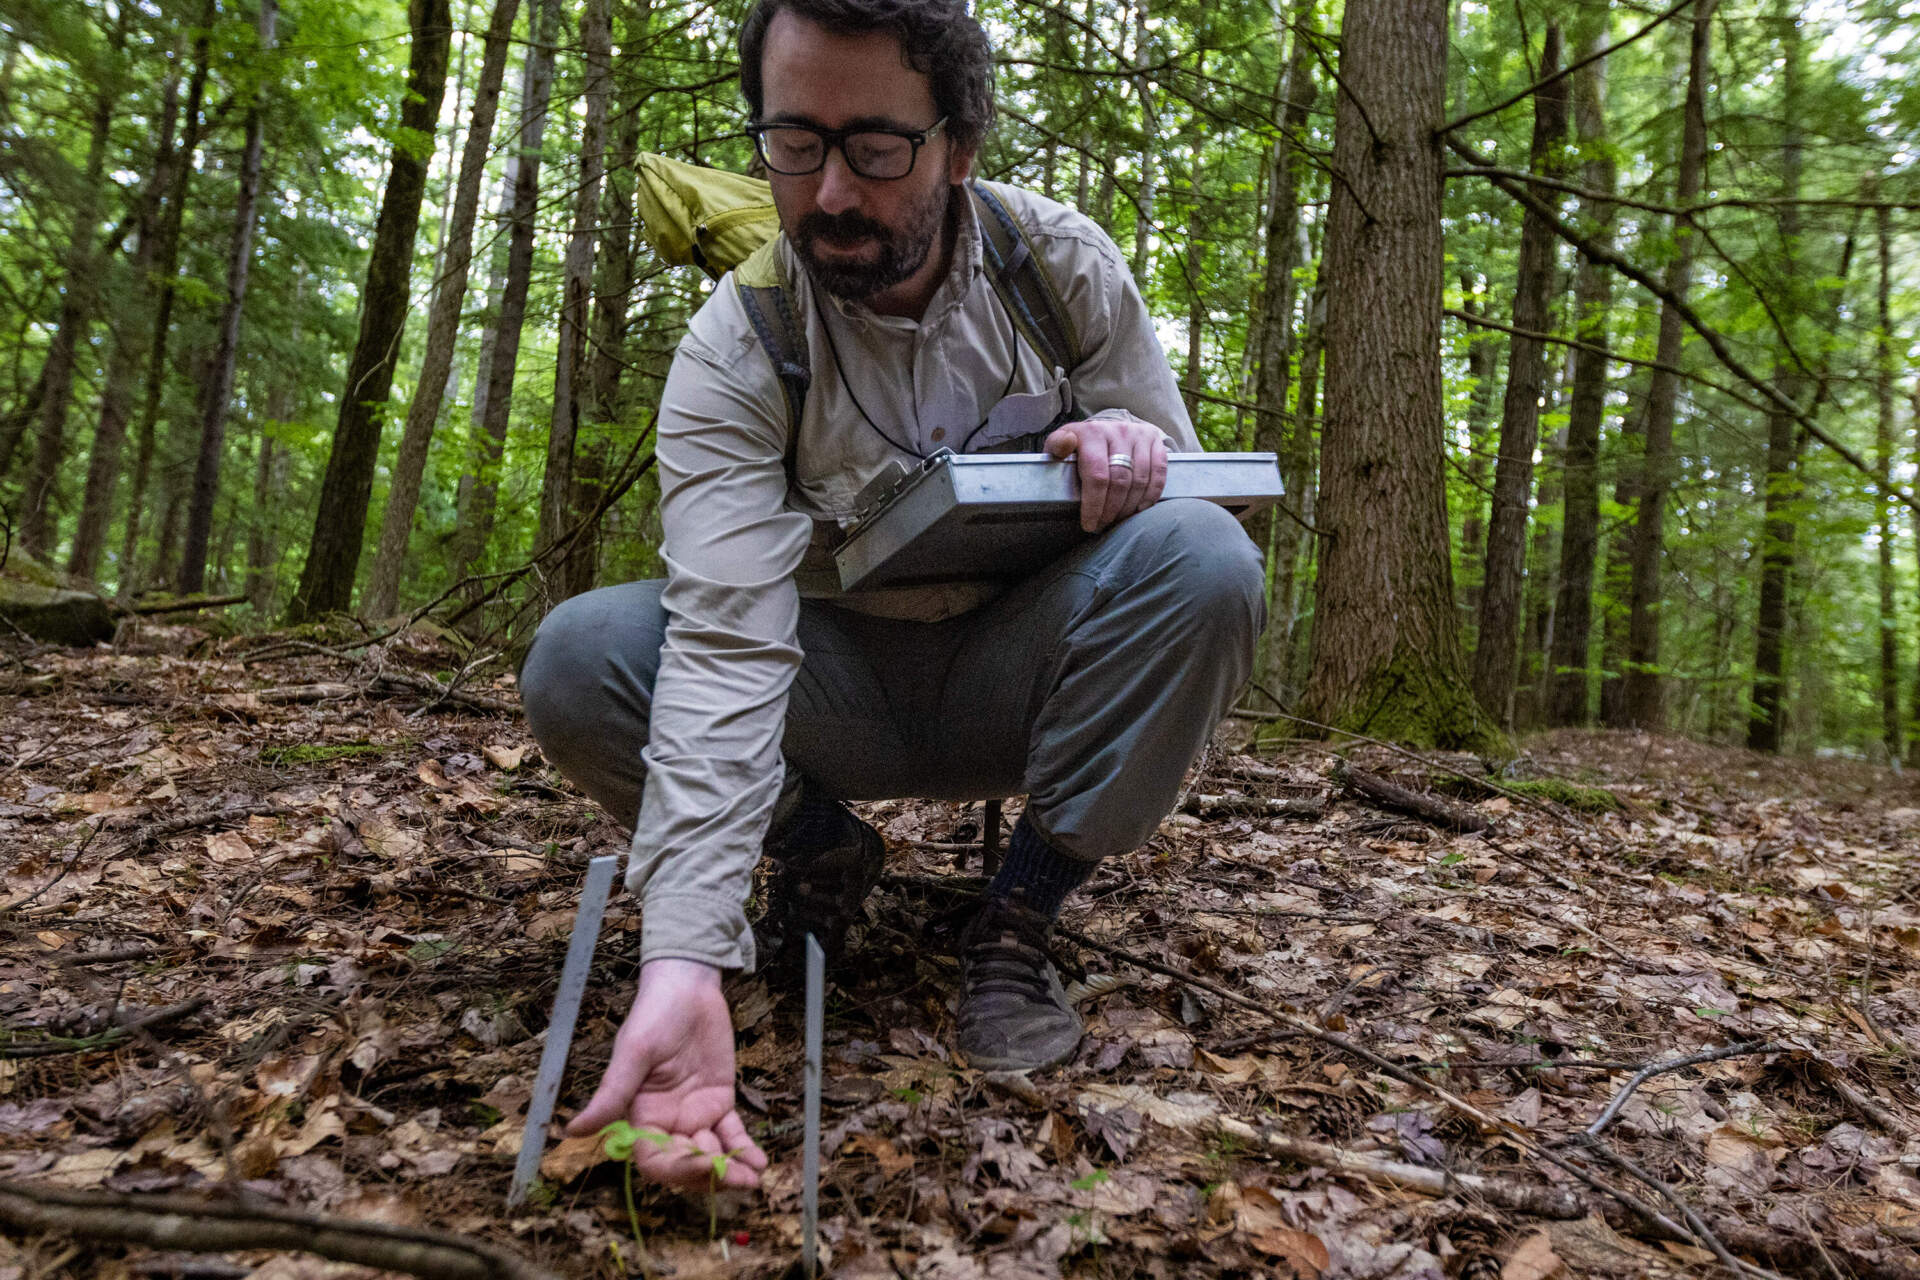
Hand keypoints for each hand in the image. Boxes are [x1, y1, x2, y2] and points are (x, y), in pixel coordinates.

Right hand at [566, 958, 768, 1190]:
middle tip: (739, 1180)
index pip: (654, 1159)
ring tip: (753, 1176)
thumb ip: (611, 1095)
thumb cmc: (654, 1014)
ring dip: (731, 1170)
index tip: (704, 1163)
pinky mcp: (718, 1102)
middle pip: (686, 1164)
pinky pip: (732, 1133)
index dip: (677, 1169)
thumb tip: (571, 1131)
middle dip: (710, 1175)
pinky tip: (759, 1162)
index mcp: (640, 1116)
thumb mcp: (633, 1053)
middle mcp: (666, 1122)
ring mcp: (694, 1114)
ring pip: (712, 1154)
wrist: (688, 986)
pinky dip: (745, 1149)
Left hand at [1043, 416, 1171, 532]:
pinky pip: (1158, 473)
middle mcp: (1118, 431)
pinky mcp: (1155, 440)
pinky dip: (1151, 495)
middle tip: (1103, 524)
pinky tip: (1139, 508)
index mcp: (1092, 433)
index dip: (1094, 504)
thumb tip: (1064, 445)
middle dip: (1111, 509)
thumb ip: (1056, 446)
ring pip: (1139, 480)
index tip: (1089, 524)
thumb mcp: (1060, 443)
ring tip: (1118, 519)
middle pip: (1120, 480)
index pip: (1097, 475)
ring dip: (1129, 506)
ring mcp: (1139, 435)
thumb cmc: (1080, 444)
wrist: (1106, 429)